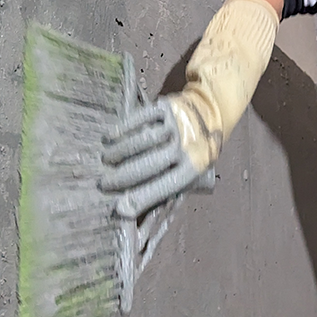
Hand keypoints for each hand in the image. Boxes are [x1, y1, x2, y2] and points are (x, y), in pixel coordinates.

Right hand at [100, 97, 212, 218]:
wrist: (212, 112)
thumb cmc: (196, 150)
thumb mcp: (193, 170)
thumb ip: (169, 184)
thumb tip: (134, 205)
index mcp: (193, 166)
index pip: (165, 186)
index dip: (142, 198)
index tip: (120, 208)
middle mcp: (184, 145)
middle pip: (149, 164)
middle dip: (122, 177)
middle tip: (103, 184)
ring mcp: (175, 124)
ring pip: (142, 141)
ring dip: (120, 152)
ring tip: (106, 160)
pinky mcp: (165, 107)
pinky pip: (140, 118)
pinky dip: (122, 129)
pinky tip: (110, 138)